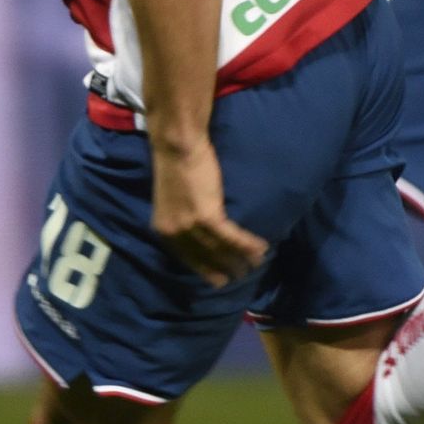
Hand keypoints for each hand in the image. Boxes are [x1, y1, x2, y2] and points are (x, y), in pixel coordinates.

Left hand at [151, 134, 267, 285]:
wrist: (177, 145)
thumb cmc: (175, 163)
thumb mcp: (171, 197)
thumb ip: (179, 214)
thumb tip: (195, 225)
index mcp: (163, 228)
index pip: (184, 256)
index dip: (202, 267)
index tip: (215, 278)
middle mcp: (174, 232)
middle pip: (202, 257)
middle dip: (221, 269)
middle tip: (236, 278)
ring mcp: (189, 225)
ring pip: (219, 249)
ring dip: (239, 259)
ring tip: (255, 265)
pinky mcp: (207, 215)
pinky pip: (231, 236)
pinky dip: (247, 244)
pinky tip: (261, 248)